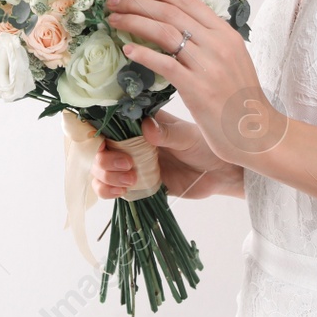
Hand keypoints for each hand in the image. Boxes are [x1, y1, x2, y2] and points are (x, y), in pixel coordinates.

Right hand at [90, 107, 239, 199]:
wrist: (219, 173)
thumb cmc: (205, 146)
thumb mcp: (187, 136)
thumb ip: (166, 133)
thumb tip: (146, 127)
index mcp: (140, 124)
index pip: (107, 124)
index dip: (98, 133)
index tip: (104, 143)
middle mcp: (131, 143)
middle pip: (99, 149)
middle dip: (105, 159)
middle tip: (128, 165)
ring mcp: (132, 164)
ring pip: (100, 170)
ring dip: (106, 176)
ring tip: (131, 180)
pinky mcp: (136, 184)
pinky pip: (110, 188)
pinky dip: (108, 191)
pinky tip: (122, 191)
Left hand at [104, 0, 289, 166]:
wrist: (259, 133)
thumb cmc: (240, 99)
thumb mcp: (230, 59)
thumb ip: (208, 41)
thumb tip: (176, 25)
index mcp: (225, 32)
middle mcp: (218, 43)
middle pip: (170, 11)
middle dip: (137, 1)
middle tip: (113, 1)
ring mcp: (209, 65)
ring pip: (165, 32)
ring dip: (134, 22)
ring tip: (113, 20)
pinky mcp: (199, 89)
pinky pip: (165, 64)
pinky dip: (144, 54)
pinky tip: (127, 49)